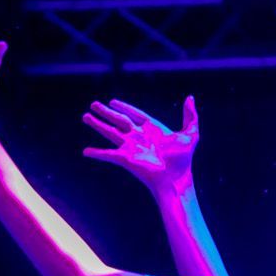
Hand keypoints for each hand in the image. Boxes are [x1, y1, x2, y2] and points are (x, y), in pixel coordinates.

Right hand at [83, 95, 198, 196]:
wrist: (176, 178)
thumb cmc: (184, 159)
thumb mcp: (191, 134)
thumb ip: (190, 116)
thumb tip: (190, 98)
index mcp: (152, 129)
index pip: (135, 114)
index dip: (124, 107)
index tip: (112, 101)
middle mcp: (139, 137)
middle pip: (119, 120)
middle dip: (105, 113)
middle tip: (93, 104)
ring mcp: (131, 148)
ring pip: (110, 132)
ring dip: (97, 125)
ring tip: (85, 116)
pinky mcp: (125, 159)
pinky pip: (108, 154)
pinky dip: (97, 153)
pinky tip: (85, 152)